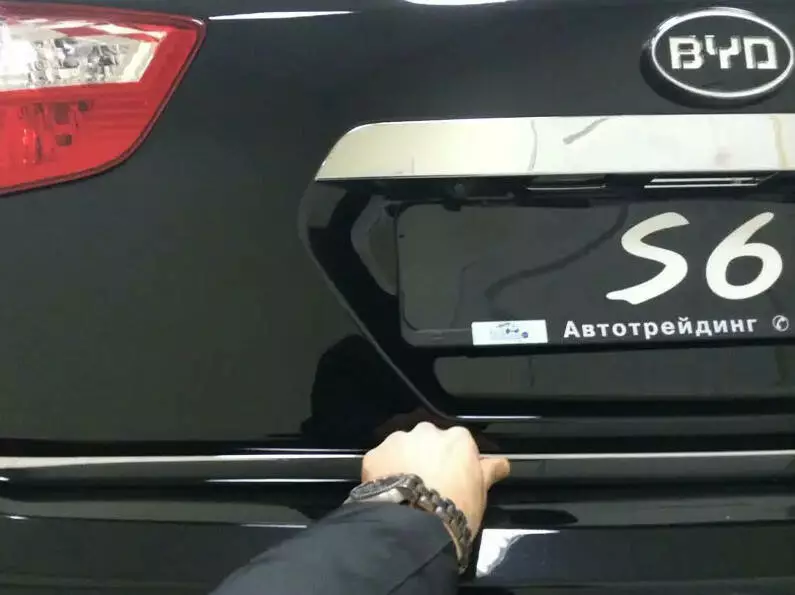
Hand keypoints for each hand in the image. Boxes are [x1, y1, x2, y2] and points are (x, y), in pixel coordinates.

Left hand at [361, 422, 509, 533]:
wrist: (415, 524)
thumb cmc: (454, 509)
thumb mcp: (481, 491)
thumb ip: (489, 471)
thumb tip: (501, 464)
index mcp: (457, 438)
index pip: (458, 443)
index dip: (454, 462)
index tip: (452, 478)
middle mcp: (427, 432)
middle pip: (427, 442)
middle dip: (426, 457)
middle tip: (427, 485)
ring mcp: (399, 441)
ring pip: (401, 448)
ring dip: (402, 462)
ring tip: (405, 491)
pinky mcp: (375, 454)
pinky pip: (379, 461)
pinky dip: (381, 473)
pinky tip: (387, 492)